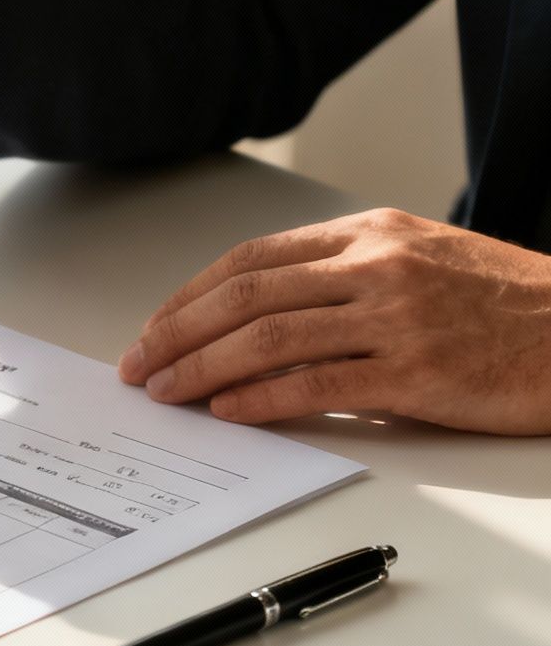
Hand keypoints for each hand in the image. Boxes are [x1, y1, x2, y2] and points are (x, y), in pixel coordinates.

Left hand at [118, 208, 550, 434]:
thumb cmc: (506, 302)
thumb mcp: (421, 256)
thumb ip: (344, 272)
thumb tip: (258, 310)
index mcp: (369, 232)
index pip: (251, 259)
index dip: (191, 295)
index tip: (155, 326)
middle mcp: (375, 267)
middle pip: (245, 297)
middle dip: (176, 333)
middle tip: (139, 366)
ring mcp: (396, 318)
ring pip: (269, 340)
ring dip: (202, 369)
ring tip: (167, 393)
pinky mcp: (417, 374)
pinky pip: (318, 386)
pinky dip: (261, 400)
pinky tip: (227, 412)